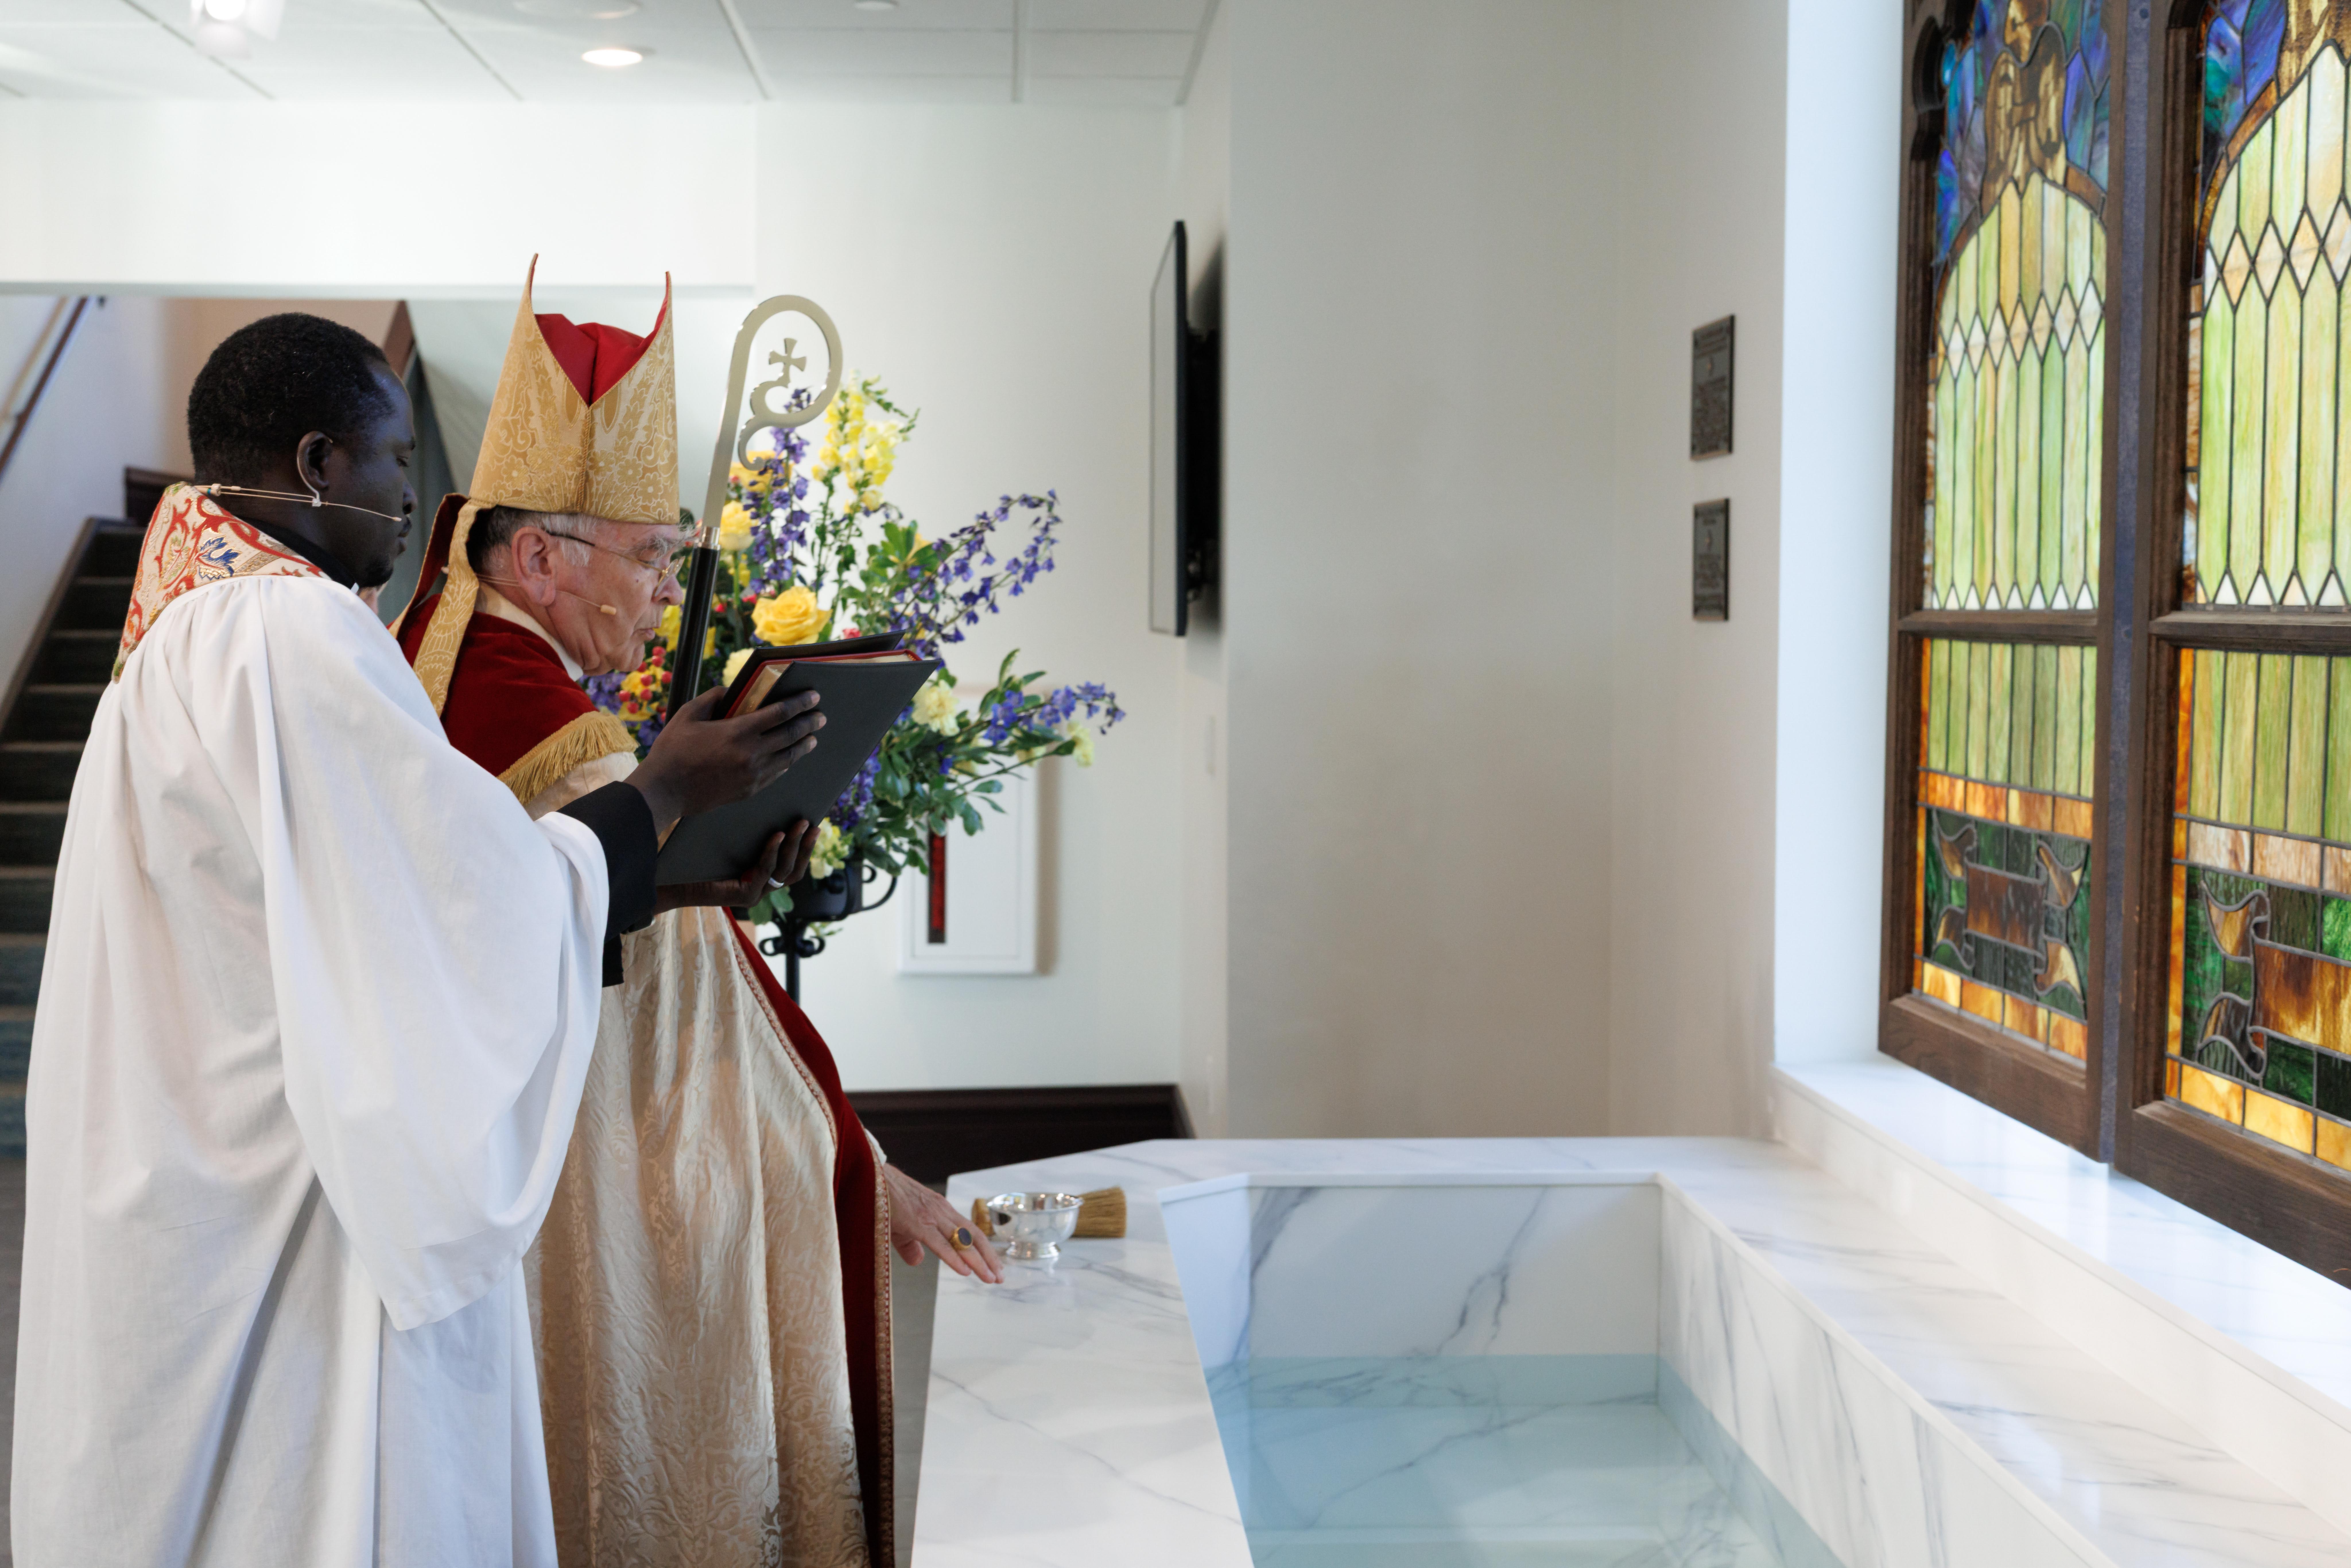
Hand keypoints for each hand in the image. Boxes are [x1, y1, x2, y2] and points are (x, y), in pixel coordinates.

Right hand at [630, 686, 822, 825]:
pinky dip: (787, 764)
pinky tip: (790, 758)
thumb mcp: (688, 714)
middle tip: (821, 717)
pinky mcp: (750, 790)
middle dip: (809, 723)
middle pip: (791, 735)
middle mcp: (751, 754)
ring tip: (812, 738)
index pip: (780, 713)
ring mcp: (753, 775)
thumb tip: (732, 692)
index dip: (800, 703)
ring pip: (789, 758)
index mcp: (738, 732)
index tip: (814, 696)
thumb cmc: (673, 750)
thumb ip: (713, 698)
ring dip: (804, 746)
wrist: (664, 791)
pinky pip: (777, 774)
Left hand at [652, 820, 815, 914]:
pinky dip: (773, 853)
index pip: (793, 862)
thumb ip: (748, 831)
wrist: (669, 878)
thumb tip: (767, 801)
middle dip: (806, 845)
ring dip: (795, 847)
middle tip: (813, 822)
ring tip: (799, 825)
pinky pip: (765, 872)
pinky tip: (777, 836)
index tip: (815, 822)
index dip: (807, 845)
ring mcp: (755, 893)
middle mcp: (762, 887)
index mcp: (761, 875)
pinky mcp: (744, 897)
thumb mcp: (728, 840)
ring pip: (785, 871)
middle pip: (796, 868)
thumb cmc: (696, 857)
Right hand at [882, 1164, 1002, 1282]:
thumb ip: (911, 1245)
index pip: (971, 1232)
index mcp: (942, 1211)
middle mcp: (942, 1212)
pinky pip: (940, 1243)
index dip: (985, 1250)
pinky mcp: (918, 1223)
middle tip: (1000, 1277)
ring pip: (962, 1241)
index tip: (995, 1267)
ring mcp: (932, 1216)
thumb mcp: (901, 1226)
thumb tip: (918, 1261)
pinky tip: (965, 1271)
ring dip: (979, 1262)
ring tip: (990, 1278)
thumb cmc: (885, 1200)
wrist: (871, 1178)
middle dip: (989, 1258)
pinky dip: (954, 1257)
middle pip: (973, 1237)